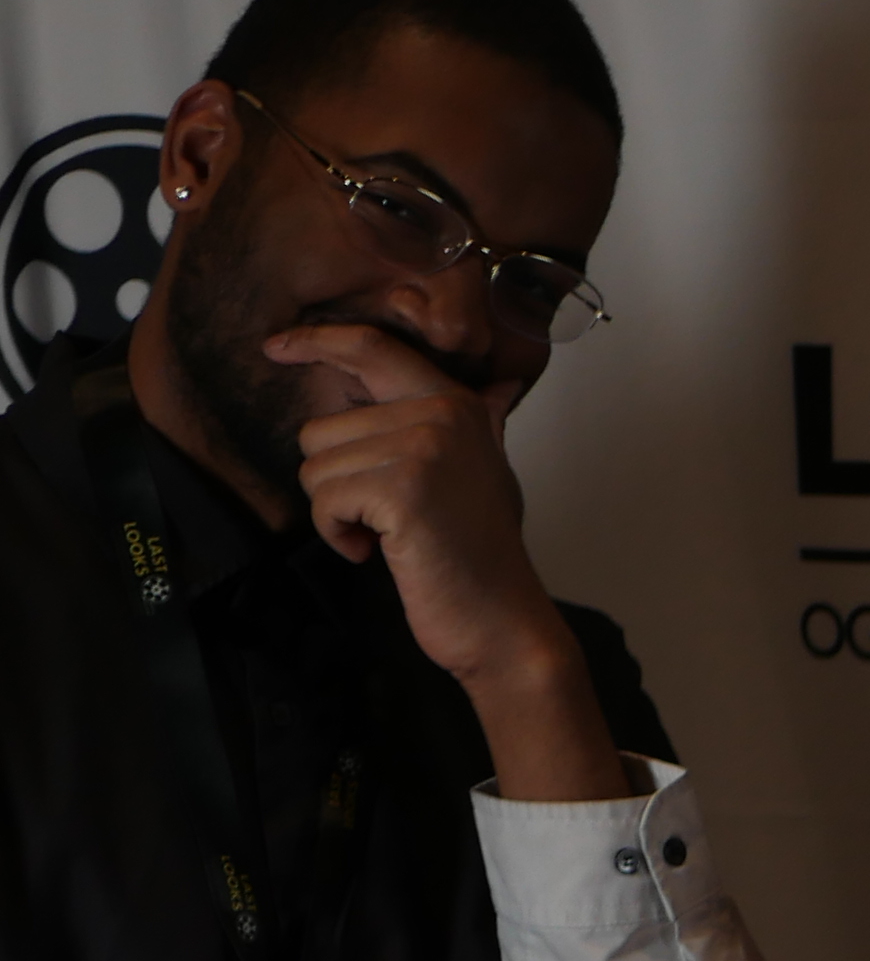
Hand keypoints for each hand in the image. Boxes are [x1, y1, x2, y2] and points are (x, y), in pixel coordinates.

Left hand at [265, 321, 616, 799]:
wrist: (502, 618)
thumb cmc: (481, 554)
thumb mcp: (480, 470)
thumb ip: (459, 425)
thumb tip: (477, 383)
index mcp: (456, 404)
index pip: (372, 349)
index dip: (316, 342)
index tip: (276, 347)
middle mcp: (442, 416)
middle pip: (322, 428)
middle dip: (335, 482)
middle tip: (384, 518)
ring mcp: (424, 450)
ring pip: (316, 467)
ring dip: (338, 512)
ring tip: (386, 535)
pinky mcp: (402, 490)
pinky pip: (325, 500)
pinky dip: (338, 534)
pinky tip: (376, 552)